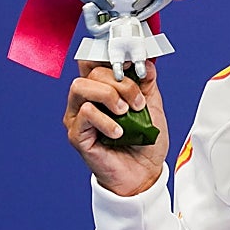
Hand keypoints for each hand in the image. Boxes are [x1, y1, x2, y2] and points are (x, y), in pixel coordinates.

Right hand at [65, 58, 168, 195]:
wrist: (144, 173)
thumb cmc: (144, 141)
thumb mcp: (151, 105)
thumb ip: (147, 83)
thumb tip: (146, 62)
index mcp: (101, 89)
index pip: (94, 61)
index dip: (110, 56)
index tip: (132, 64)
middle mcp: (86, 100)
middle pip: (91, 72)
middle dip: (120, 82)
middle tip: (136, 102)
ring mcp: (78, 117)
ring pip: (81, 87)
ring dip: (109, 95)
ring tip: (125, 113)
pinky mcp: (77, 134)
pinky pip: (86, 114)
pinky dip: (106, 120)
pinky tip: (119, 132)